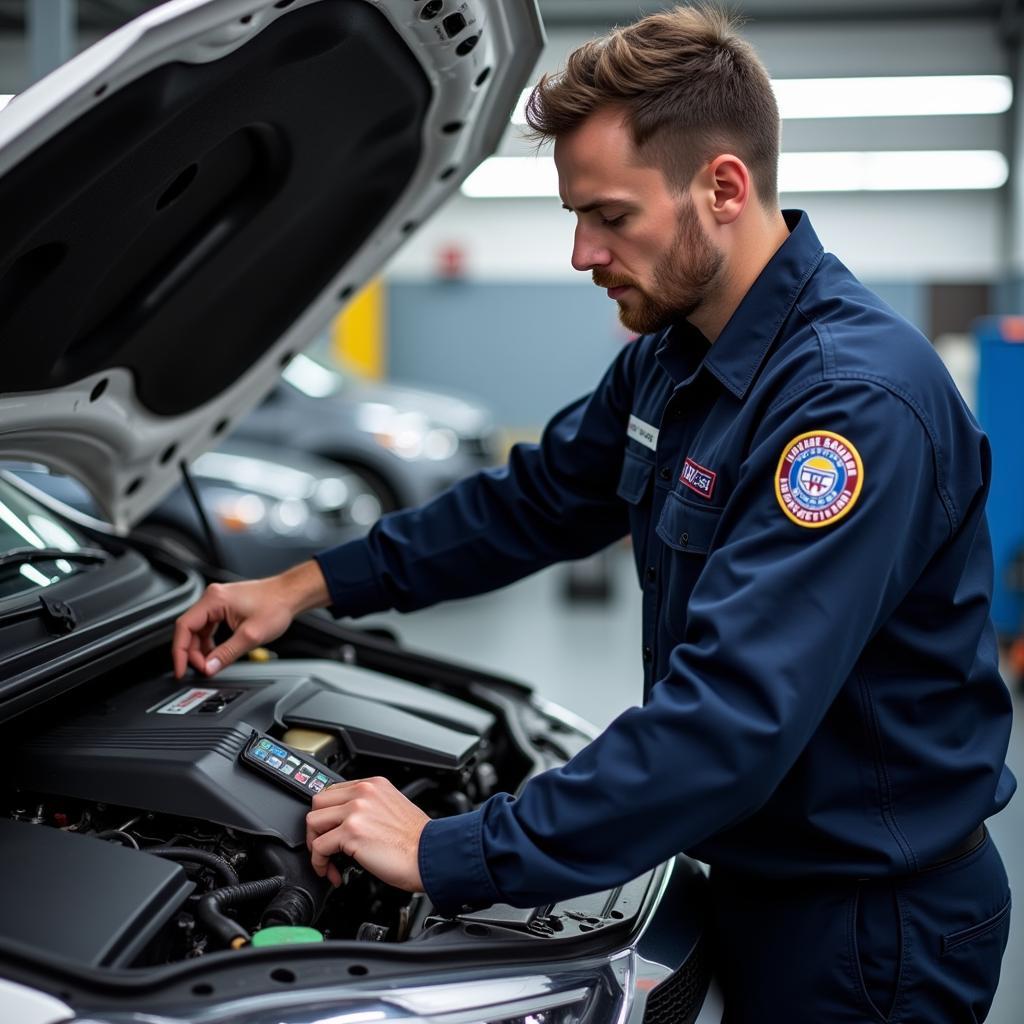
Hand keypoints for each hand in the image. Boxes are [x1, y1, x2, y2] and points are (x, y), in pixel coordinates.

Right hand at [171, 561, 328, 677]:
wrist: (291, 594)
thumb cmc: (276, 605)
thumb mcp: (251, 636)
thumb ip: (227, 654)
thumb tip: (209, 668)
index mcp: (214, 600)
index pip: (183, 627)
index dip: (179, 651)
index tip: (181, 669)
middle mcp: (212, 597)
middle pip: (189, 629)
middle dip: (192, 653)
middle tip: (202, 670)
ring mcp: (217, 601)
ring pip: (198, 629)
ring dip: (201, 649)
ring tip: (210, 664)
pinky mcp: (224, 606)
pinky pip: (208, 627)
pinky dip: (209, 642)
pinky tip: (216, 654)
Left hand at [306, 777, 428, 890]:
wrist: (431, 855)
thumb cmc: (417, 840)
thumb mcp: (393, 808)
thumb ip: (370, 807)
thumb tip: (348, 822)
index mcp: (374, 785)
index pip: (333, 791)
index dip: (327, 815)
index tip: (329, 831)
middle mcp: (363, 792)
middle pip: (318, 802)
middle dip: (317, 828)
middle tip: (325, 847)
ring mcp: (356, 811)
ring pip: (313, 822)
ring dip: (316, 846)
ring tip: (328, 861)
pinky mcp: (351, 833)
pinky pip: (319, 847)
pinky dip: (320, 864)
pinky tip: (333, 872)